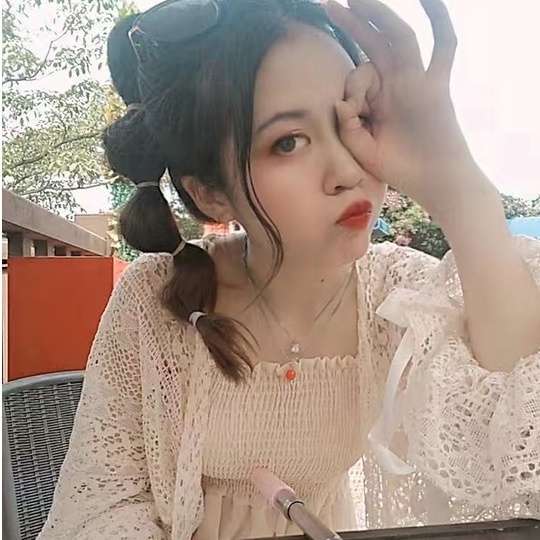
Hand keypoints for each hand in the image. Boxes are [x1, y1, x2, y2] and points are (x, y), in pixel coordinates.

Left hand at [327, 0, 492, 221]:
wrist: (435, 183)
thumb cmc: (401, 169)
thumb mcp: (365, 152)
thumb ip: (349, 131)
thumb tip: (338, 102)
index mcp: (379, 100)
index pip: (358, 77)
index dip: (350, 88)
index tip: (351, 112)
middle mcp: (396, 85)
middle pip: (374, 43)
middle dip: (352, 23)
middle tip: (328, 3)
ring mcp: (417, 82)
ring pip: (398, 38)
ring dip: (378, 15)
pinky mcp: (437, 86)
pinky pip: (443, 47)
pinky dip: (439, 22)